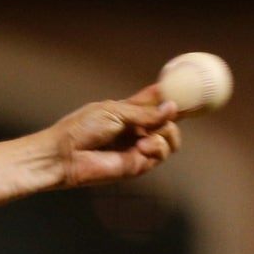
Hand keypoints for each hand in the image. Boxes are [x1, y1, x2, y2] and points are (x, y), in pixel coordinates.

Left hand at [50, 84, 180, 188]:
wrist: (65, 154)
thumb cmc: (81, 128)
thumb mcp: (114, 111)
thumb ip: (144, 112)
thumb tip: (173, 107)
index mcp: (128, 111)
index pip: (155, 101)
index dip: (171, 96)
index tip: (188, 89)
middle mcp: (136, 128)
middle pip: (170, 120)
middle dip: (174, 116)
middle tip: (172, 113)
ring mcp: (138, 147)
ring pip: (171, 138)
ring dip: (167, 133)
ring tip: (148, 136)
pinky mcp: (138, 165)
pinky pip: (161, 154)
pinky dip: (158, 148)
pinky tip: (143, 146)